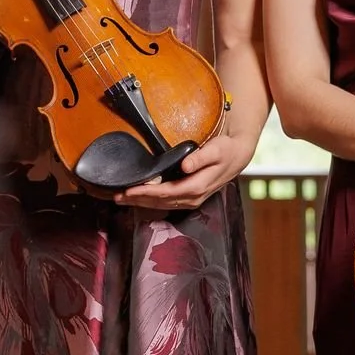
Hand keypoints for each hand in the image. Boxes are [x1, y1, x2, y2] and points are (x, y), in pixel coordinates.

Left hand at [120, 117, 254, 212]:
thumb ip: (200, 157)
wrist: (237, 157)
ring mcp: (192, 200)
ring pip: (162, 205)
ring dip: (142, 203)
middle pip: (160, 202)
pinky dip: (151, 201)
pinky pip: (166, 203)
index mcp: (197, 186)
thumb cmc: (225, 150)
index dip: (147, 193)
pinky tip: (140, 199)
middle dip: (138, 200)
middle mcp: (193, 197)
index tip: (130, 190)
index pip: (166, 193)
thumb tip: (185, 165)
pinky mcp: (189, 197)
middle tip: (117, 196)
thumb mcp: (216, 149)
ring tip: (122, 199)